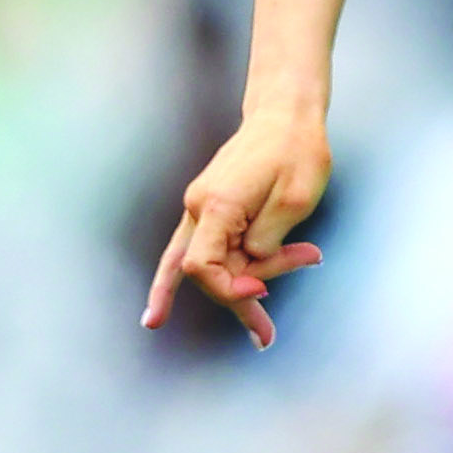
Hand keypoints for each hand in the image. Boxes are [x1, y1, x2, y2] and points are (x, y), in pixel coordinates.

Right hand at [144, 105, 331, 349]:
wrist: (286, 116)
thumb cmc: (297, 152)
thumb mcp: (296, 199)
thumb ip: (269, 239)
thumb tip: (251, 268)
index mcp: (217, 205)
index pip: (203, 266)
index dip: (230, 288)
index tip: (263, 292)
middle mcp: (198, 208)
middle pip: (208, 271)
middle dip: (244, 297)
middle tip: (270, 333)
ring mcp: (200, 209)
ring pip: (201, 267)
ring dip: (232, 298)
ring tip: (261, 337)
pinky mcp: (212, 210)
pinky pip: (191, 254)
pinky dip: (182, 283)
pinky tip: (156, 313)